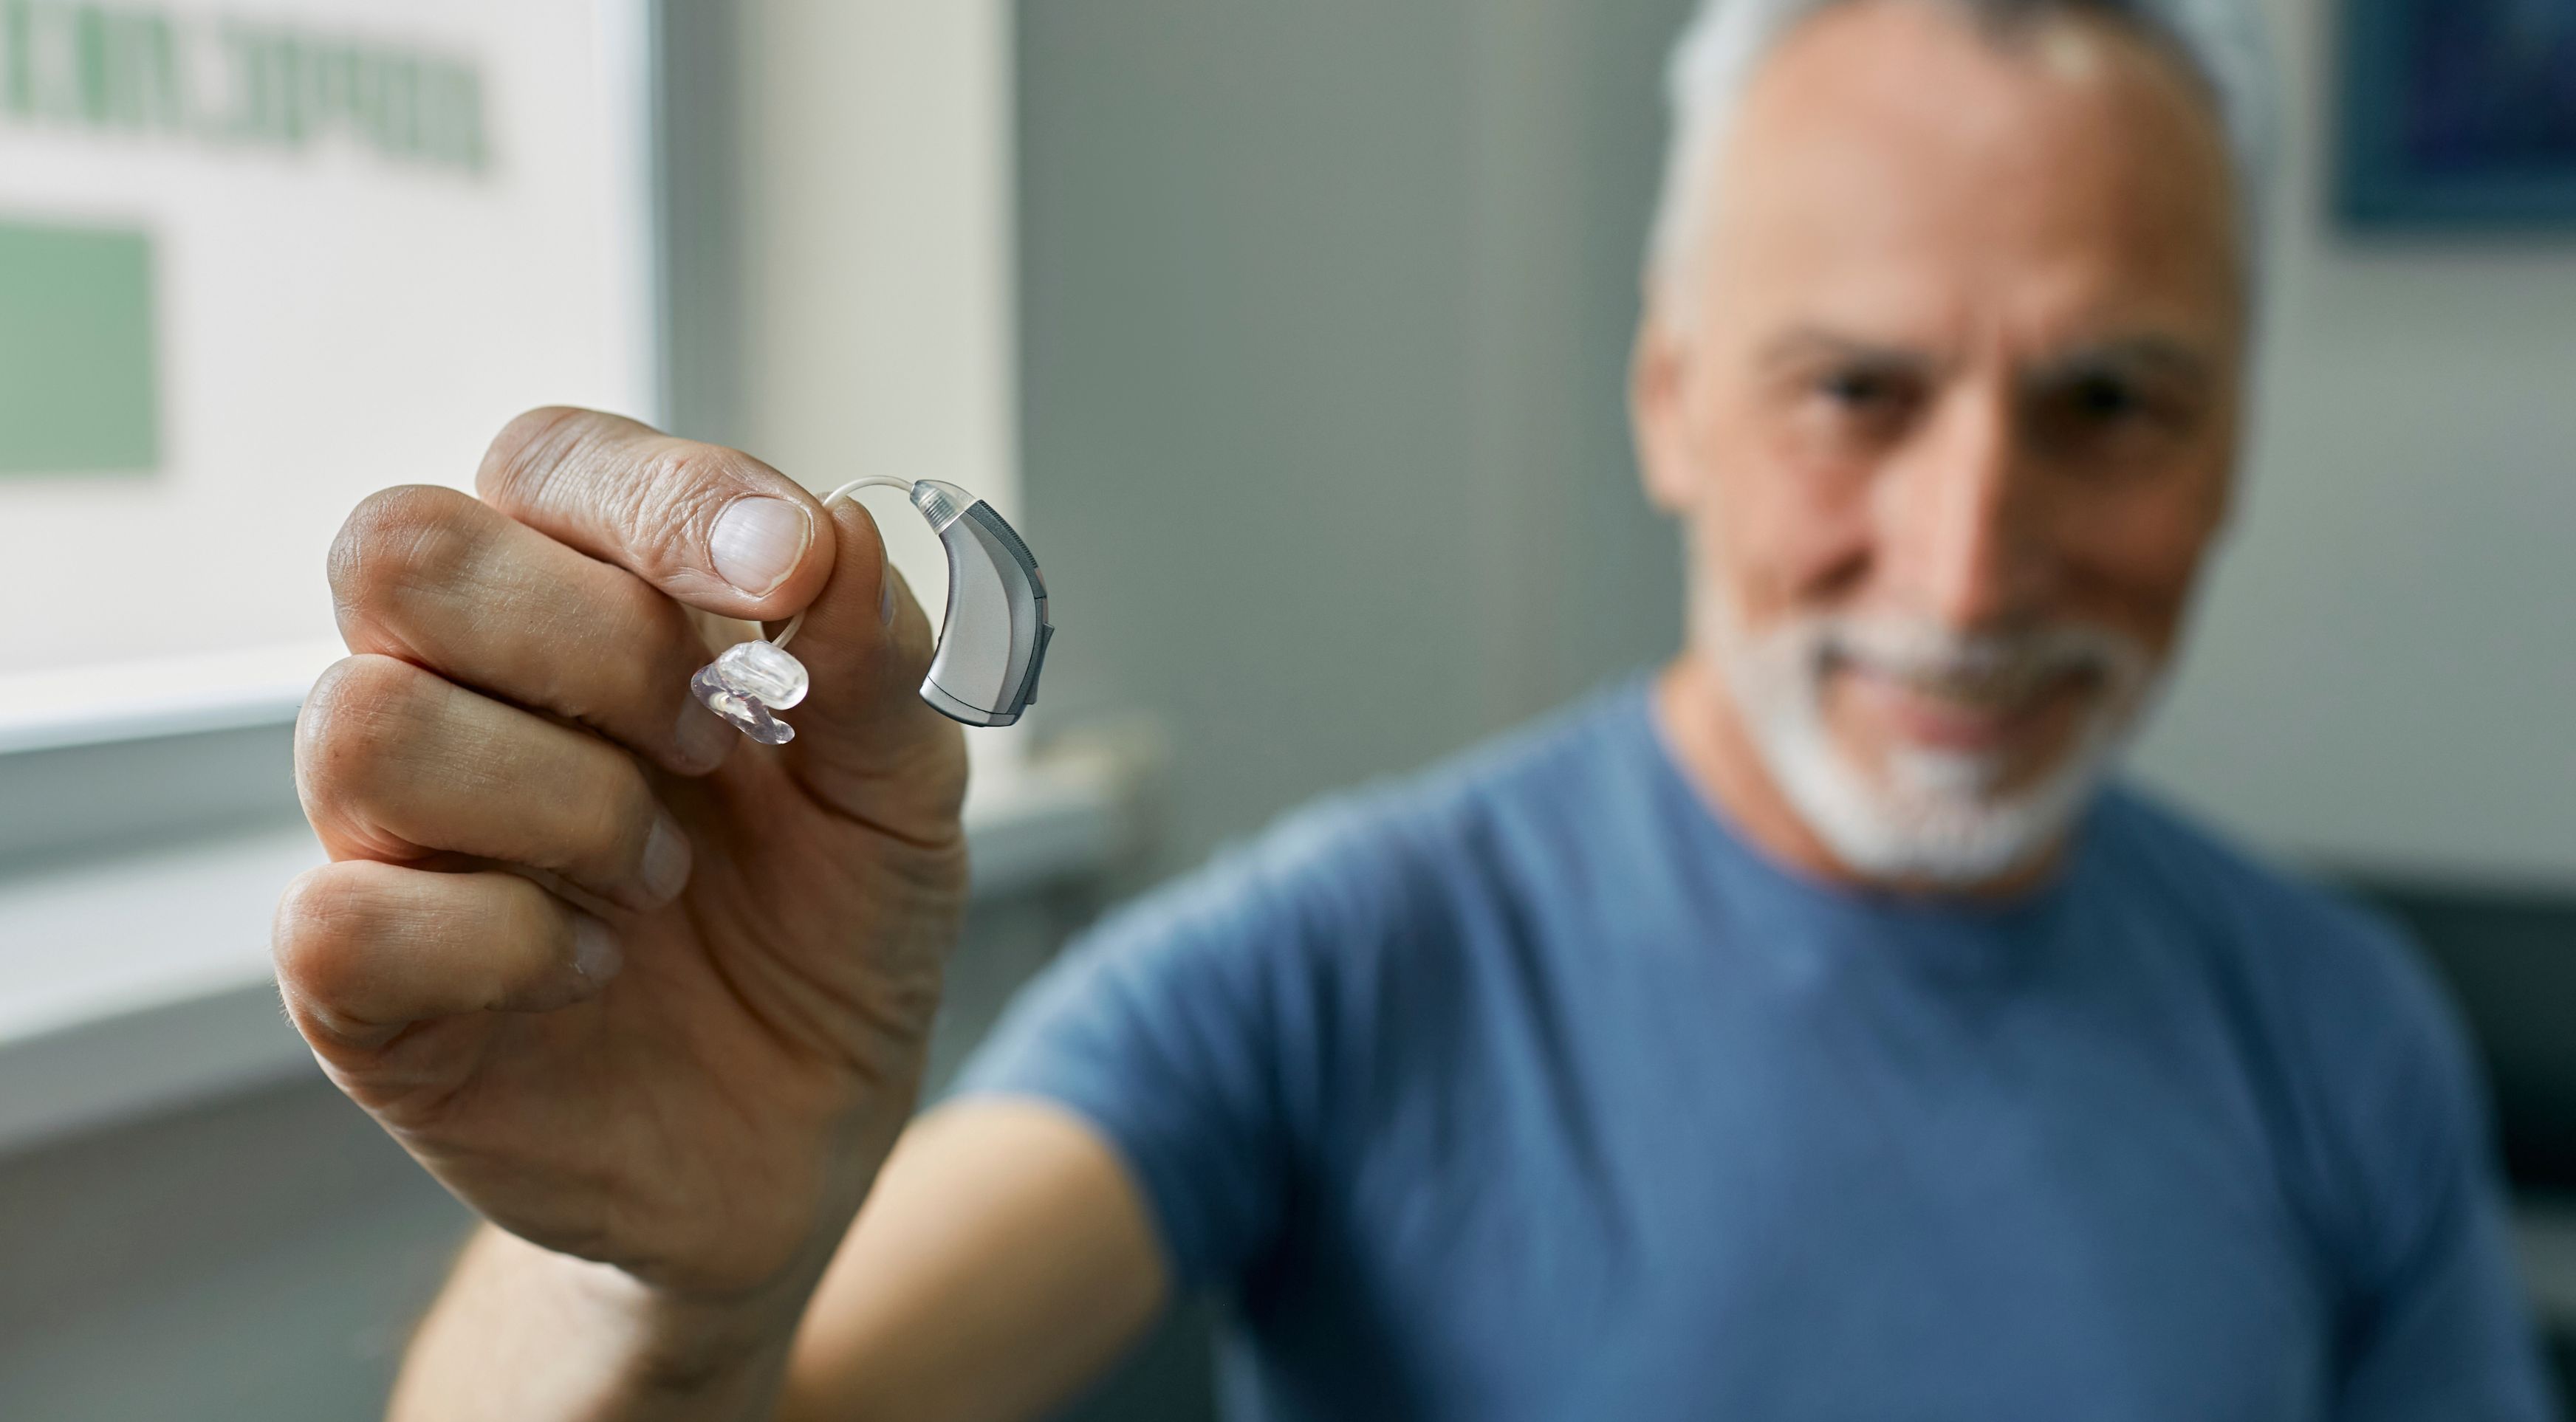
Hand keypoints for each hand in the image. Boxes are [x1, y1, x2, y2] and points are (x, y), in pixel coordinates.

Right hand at [275, 408, 968, 1312]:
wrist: (806, 1127)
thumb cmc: (829, 923)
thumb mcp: (901, 791)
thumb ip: (874, 661)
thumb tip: (836, 533)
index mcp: (581, 596)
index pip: (547, 458)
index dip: (659, 495)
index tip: (787, 571)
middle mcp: (455, 687)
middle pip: (400, 550)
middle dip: (595, 642)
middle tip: (714, 745)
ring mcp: (388, 833)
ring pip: (365, 726)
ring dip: (566, 805)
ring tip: (662, 878)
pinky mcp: (356, 987)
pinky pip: (345, 919)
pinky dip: (507, 943)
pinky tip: (592, 969)